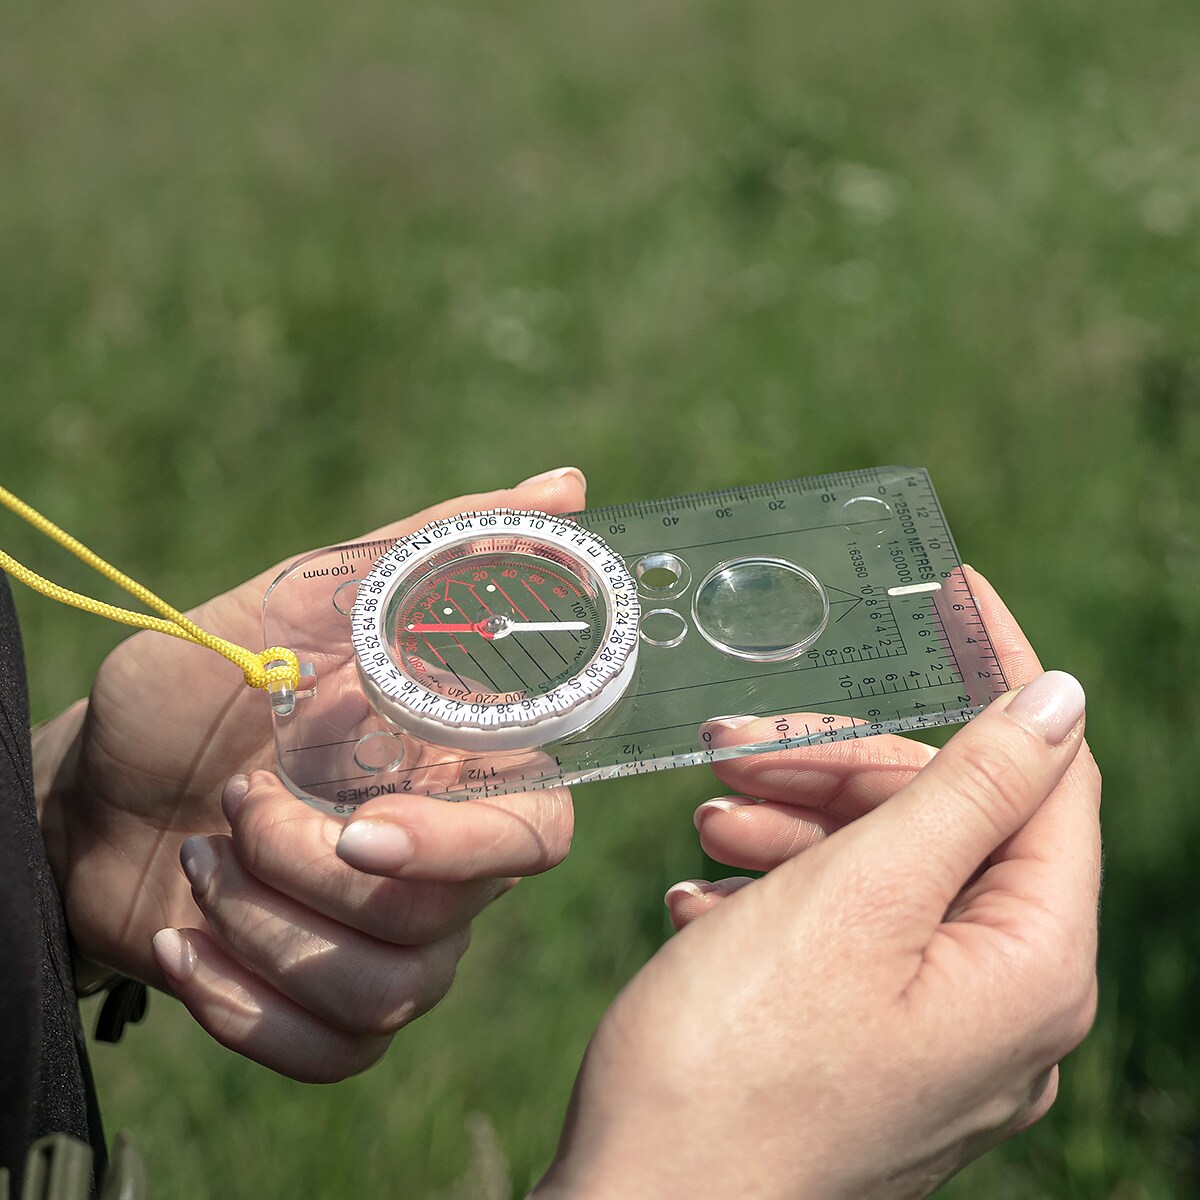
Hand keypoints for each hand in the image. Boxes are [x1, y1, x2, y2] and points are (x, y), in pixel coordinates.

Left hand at [32, 467, 584, 1080]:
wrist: (86, 790)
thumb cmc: (199, 682)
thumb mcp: (301, 600)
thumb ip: (432, 549)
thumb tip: (568, 486)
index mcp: (453, 772)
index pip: (537, 833)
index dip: (466, 846)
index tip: (364, 827)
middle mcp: (440, 863)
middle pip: (448, 923)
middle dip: (318, 878)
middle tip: (235, 812)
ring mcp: (390, 943)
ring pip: (389, 993)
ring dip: (262, 928)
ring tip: (202, 861)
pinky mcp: (330, 1009)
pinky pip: (333, 1053)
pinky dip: (241, 1007)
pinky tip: (187, 944)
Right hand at [533, 570, 1100, 1199]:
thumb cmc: (735, 1062)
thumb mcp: (856, 897)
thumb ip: (969, 791)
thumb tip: (1060, 701)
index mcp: (1031, 968)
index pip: (1050, 774)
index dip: (999, 673)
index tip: (949, 593)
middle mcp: (1003, 1009)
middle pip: (948, 823)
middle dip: (840, 766)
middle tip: (737, 747)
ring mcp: (934, 1036)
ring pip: (884, 874)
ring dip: (794, 824)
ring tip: (706, 818)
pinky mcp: (867, 1049)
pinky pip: (845, 935)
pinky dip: (778, 893)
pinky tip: (705, 894)